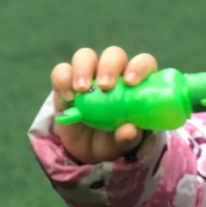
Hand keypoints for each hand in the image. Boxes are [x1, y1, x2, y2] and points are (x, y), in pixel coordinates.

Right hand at [52, 45, 157, 163]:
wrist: (87, 152)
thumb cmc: (114, 141)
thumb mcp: (123, 144)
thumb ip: (128, 137)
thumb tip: (129, 130)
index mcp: (136, 84)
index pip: (143, 63)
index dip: (139, 67)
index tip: (131, 82)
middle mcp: (113, 73)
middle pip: (113, 54)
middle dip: (109, 66)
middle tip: (105, 86)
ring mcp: (88, 75)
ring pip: (86, 56)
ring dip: (84, 68)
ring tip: (82, 90)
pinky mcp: (66, 82)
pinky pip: (62, 71)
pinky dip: (63, 80)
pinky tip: (68, 98)